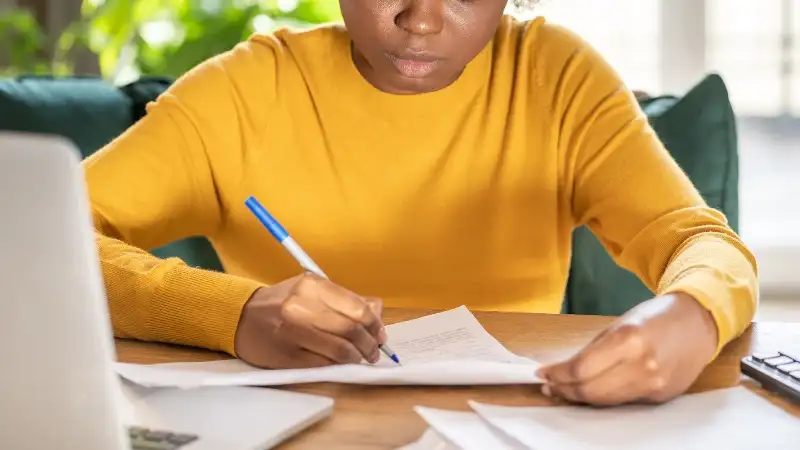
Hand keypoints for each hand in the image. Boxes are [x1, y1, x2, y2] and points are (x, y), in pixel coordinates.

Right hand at [233, 273, 387, 368]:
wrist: (241, 317)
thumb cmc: (282, 302)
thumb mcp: (312, 290)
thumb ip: (345, 299)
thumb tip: (377, 313)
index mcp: (312, 286)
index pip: (357, 309)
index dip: (375, 325)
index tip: (380, 334)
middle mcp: (302, 307)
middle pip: (351, 330)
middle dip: (370, 344)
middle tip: (374, 351)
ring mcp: (294, 333)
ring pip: (340, 350)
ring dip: (357, 358)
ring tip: (361, 359)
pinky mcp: (287, 356)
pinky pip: (324, 364)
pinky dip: (339, 365)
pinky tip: (341, 363)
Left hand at [536, 293, 718, 405]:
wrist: (699, 322)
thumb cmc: (657, 316)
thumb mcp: (621, 323)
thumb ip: (595, 348)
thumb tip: (566, 368)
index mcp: (628, 339)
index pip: (581, 368)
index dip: (558, 373)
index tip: (542, 372)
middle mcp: (642, 365)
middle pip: (590, 389)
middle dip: (564, 389)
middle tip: (549, 385)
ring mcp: (653, 384)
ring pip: (605, 400)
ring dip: (579, 397)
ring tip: (563, 390)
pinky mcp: (660, 396)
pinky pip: (623, 400)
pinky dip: (602, 398)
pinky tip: (590, 392)